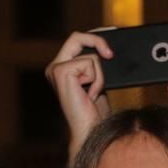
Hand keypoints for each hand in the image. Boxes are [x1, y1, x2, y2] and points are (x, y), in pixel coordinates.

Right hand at [46, 31, 113, 159]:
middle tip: (111, 55)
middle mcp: (55, 67)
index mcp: (62, 68)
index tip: (112, 35)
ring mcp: (55, 69)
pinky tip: (90, 95)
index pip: (78, 41)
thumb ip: (99, 65)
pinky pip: (91, 63)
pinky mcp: (61, 72)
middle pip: (78, 37)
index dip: (95, 36)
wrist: (91, 131)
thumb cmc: (96, 114)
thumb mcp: (100, 83)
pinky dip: (98, 80)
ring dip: (100, 75)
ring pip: (90, 55)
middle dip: (98, 41)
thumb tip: (110, 50)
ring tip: (94, 93)